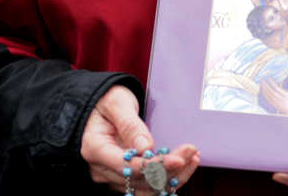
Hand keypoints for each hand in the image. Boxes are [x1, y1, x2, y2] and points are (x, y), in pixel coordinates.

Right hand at [80, 85, 200, 193]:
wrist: (99, 106)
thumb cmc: (106, 100)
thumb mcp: (116, 103)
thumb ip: (130, 125)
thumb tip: (146, 148)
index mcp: (95, 148)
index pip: (127, 166)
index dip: (154, 167)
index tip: (178, 159)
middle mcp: (101, 168)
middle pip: (139, 179)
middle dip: (169, 169)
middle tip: (191, 152)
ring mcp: (112, 175)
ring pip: (146, 186)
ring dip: (172, 176)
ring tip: (192, 157)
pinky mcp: (125, 176)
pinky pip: (147, 184)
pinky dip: (167, 177)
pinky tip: (185, 164)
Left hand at [260, 77, 287, 116]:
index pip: (278, 89)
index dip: (272, 83)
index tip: (269, 78)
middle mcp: (283, 101)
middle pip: (272, 92)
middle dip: (266, 86)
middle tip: (262, 80)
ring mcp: (279, 104)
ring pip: (270, 97)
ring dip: (265, 90)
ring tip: (262, 84)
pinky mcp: (277, 107)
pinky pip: (269, 101)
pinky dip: (265, 96)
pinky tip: (263, 91)